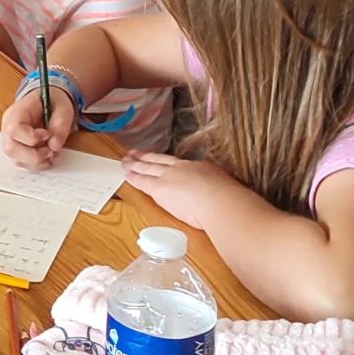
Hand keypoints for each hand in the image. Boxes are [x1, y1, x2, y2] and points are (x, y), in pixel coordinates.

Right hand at [1, 76, 75, 166]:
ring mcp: (11, 140)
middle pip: (11, 148)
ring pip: (16, 160)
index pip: (14, 129)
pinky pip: (22, 163)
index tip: (47, 135)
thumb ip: (60, 126)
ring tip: (52, 153)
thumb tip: (54, 146)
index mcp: (17, 112)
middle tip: (51, 151)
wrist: (50, 103)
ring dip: (37, 162)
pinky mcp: (17, 150)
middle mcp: (8, 127)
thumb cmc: (54, 103)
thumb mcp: (62, 109)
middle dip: (34, 156)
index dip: (31, 137)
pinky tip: (48, 157)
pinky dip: (37, 165)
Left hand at [121, 150, 235, 230]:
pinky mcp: (159, 188)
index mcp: (198, 167)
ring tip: (125, 161)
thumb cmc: (228, 198)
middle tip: (134, 153)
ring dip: (135, 164)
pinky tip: (126, 174)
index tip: (157, 157)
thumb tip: (222, 192)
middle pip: (159, 160)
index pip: (176, 163)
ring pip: (147, 168)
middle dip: (145, 157)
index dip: (164, 159)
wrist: (219, 201)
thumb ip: (218, 187)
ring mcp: (168, 176)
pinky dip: (132, 176)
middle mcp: (181, 168)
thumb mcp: (226, 186)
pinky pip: (141, 180)